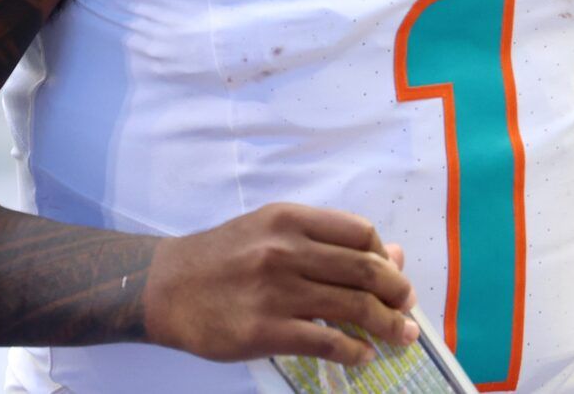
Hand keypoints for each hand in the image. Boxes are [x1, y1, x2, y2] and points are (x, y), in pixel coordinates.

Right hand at [145, 204, 416, 366]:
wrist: (165, 286)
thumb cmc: (223, 257)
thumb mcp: (270, 231)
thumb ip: (324, 240)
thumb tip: (391, 254)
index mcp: (289, 219)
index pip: (359, 231)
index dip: (384, 254)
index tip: (391, 273)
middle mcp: (285, 250)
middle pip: (365, 270)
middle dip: (398, 293)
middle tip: (408, 309)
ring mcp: (276, 292)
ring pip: (353, 308)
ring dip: (387, 326)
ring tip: (400, 337)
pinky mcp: (265, 331)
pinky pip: (326, 342)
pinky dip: (354, 351)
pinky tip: (362, 355)